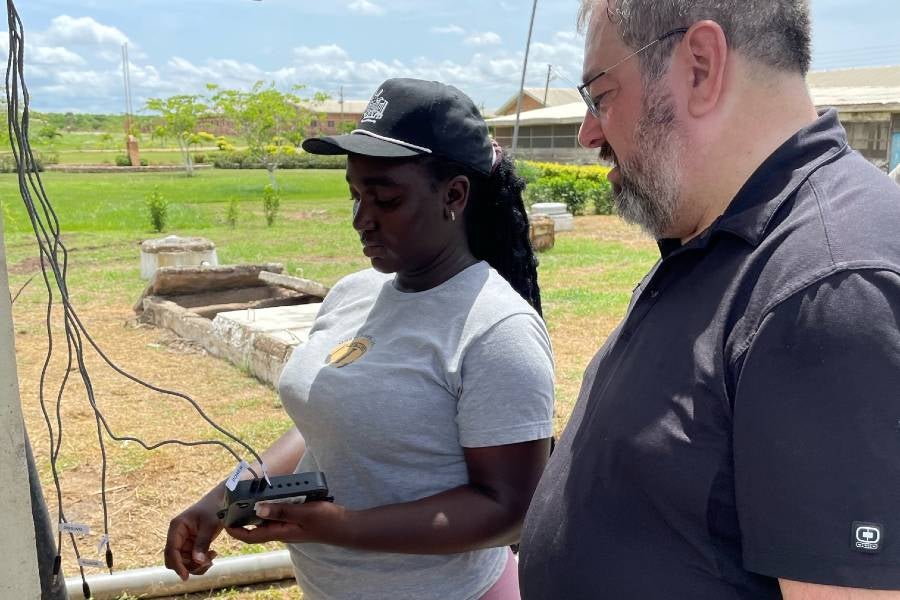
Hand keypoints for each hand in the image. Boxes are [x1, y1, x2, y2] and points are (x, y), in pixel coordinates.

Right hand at [164, 498, 223, 580]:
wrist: (222, 500)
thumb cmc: (214, 509)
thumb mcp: (210, 525)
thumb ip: (202, 544)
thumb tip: (196, 562)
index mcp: (177, 527)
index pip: (171, 550)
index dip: (177, 565)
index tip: (186, 577)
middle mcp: (177, 535)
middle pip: (175, 559)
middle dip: (188, 566)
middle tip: (208, 562)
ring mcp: (184, 540)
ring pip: (183, 562)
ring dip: (196, 565)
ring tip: (212, 557)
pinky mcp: (191, 544)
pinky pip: (191, 559)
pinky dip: (201, 562)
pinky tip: (213, 555)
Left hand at [225, 500, 350, 544]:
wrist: (346, 526)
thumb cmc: (327, 522)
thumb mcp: (303, 514)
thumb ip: (281, 511)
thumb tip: (257, 509)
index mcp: (280, 532)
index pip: (250, 536)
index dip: (235, 529)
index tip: (224, 517)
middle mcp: (282, 530)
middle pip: (257, 525)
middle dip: (245, 513)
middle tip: (236, 497)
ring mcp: (290, 524)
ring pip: (269, 516)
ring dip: (261, 505)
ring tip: (254, 490)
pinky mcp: (297, 518)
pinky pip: (280, 510)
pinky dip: (275, 502)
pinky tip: (278, 490)